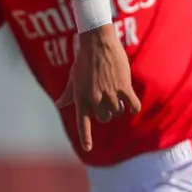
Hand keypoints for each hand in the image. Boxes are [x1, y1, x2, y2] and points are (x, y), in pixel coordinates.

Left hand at [56, 24, 140, 151]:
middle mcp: (94, 98)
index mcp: (80, 97)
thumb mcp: (73, 77)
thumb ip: (68, 94)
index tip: (87, 149)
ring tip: (114, 91)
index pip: (82, 122)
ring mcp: (109, 94)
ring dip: (118, 105)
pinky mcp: (123, 87)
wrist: (97, 42)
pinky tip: (131, 103)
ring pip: (117, 112)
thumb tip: (58, 104)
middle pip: (104, 118)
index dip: (85, 137)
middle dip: (106, 111)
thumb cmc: (84, 60)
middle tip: (105, 98)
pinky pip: (132, 106)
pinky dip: (133, 106)